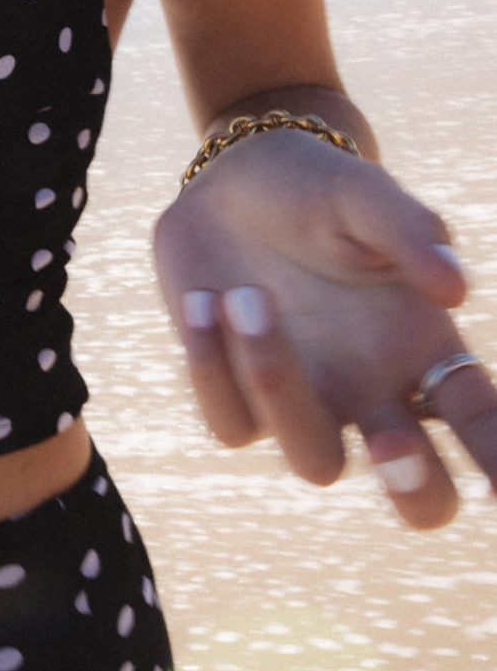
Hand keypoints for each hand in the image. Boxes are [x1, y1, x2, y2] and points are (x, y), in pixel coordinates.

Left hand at [153, 129, 496, 527]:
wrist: (234, 179)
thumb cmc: (319, 191)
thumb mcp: (364, 194)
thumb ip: (410, 233)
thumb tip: (455, 291)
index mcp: (425, 349)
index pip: (480, 418)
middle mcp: (375, 394)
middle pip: (420, 492)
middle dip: (414, 485)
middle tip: (393, 442)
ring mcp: (308, 405)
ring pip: (316, 461)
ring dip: (280, 385)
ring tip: (247, 295)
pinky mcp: (238, 401)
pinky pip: (232, 425)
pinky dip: (212, 369)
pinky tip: (202, 300)